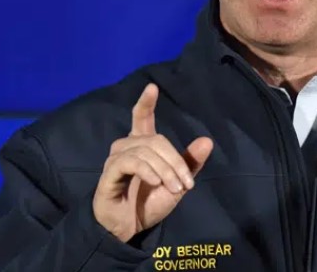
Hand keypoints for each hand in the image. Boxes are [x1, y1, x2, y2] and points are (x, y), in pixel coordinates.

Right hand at [92, 84, 212, 241]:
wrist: (131, 229)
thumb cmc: (150, 202)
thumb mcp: (178, 183)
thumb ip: (190, 163)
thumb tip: (207, 140)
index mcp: (143, 145)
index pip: (142, 118)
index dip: (146, 102)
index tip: (152, 87)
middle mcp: (127, 147)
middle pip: (156, 140)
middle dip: (175, 161)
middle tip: (186, 183)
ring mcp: (116, 159)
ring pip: (146, 150)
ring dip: (165, 169)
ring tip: (174, 188)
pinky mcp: (109, 173)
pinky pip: (130, 162)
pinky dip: (148, 171)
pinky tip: (156, 183)